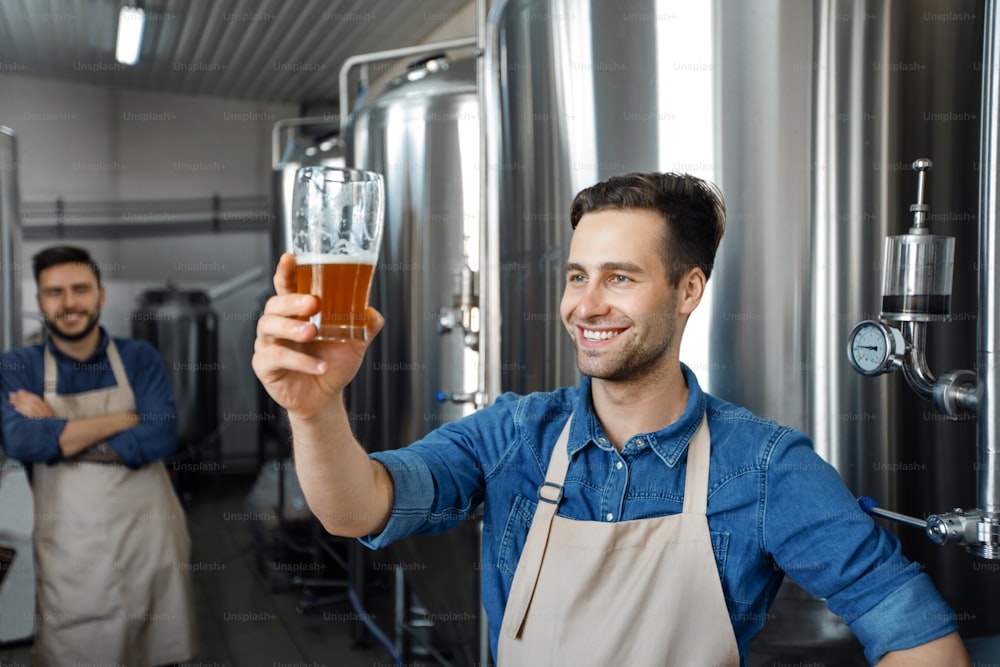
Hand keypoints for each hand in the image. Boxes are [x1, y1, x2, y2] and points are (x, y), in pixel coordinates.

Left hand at [8, 390, 54, 418]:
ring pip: (29, 407)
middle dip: (21, 397)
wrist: (54, 431)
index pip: (36, 399)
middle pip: (31, 402)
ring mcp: (40, 416)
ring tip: (12, 400)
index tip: (19, 391)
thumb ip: (40, 406)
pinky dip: (22, 411)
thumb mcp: (48, 412)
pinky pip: (28, 415)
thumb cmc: (49, 422)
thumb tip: (28, 399)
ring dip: (19, 403)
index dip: (28, 394)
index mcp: (47, 408)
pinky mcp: (37, 422)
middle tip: (12, 394)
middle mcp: (44, 411)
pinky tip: (16, 408)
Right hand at [252, 253, 383, 420]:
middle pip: (274, 303)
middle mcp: (278, 324)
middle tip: (312, 303)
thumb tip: (372, 312)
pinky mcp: (264, 366)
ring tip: (312, 333)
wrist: (325, 397)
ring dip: (292, 328)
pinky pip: (277, 358)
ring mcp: (268, 344)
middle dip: (292, 301)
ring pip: (270, 326)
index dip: (285, 270)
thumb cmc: (333, 363)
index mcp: (296, 311)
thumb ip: (365, 325)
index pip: (286, 285)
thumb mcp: (355, 342)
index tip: (290, 257)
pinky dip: (300, 361)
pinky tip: (320, 367)